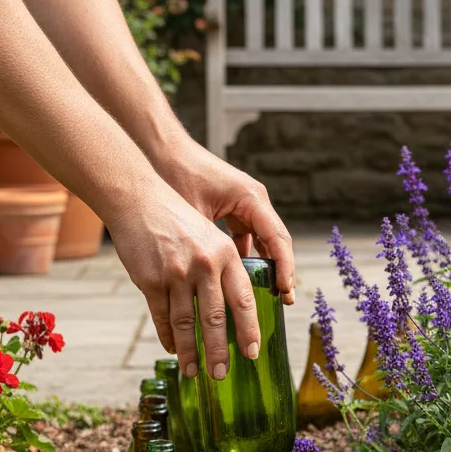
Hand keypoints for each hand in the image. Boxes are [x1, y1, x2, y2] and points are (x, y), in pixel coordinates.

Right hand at [106, 182, 260, 380]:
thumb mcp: (209, 236)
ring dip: (190, 352)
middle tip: (221, 374)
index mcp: (225, 254)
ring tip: (194, 372)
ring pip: (187, 323)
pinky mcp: (151, 280)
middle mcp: (204, 265)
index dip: (248, 330)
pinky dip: (167, 337)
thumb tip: (231, 309)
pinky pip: (161, 317)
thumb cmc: (177, 220)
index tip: (252, 353)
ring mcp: (176, 274)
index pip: (243, 300)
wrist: (137, 200)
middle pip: (216, 318)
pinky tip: (172, 350)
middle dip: (220, 351)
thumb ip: (221, 268)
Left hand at [158, 138, 295, 306]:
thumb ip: (208, 245)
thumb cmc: (178, 174)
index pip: (277, 237)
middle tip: (286, 300)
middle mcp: (255, 201)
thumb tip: (212, 282)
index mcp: (252, 198)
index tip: (285, 290)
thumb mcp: (194, 214)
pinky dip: (249, 257)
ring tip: (270, 294)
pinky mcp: (236, 210)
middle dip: (282, 271)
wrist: (164, 151)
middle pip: (277, 241)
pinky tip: (244, 280)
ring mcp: (247, 205)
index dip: (284, 266)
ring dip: (268, 266)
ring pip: (266, 241)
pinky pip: (249, 237)